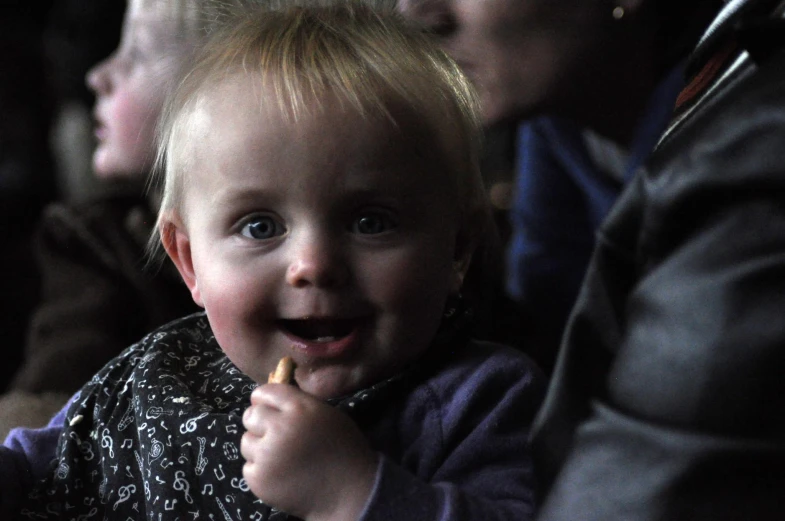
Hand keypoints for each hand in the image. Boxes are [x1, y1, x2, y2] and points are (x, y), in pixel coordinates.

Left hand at [241, 384, 377, 520]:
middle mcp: (280, 428)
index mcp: (299, 408)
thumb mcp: (327, 415)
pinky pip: (248, 467)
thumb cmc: (342, 450)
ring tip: (280, 457)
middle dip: (259, 422)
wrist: (348, 491)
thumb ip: (300, 404)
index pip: (264, 392)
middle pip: (250, 415)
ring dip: (259, 447)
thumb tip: (273, 401)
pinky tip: (280, 473)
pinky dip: (260, 470)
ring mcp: (267, 455)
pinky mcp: (259, 479)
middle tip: (274, 434)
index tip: (268, 409)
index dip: (264, 400)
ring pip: (246, 441)